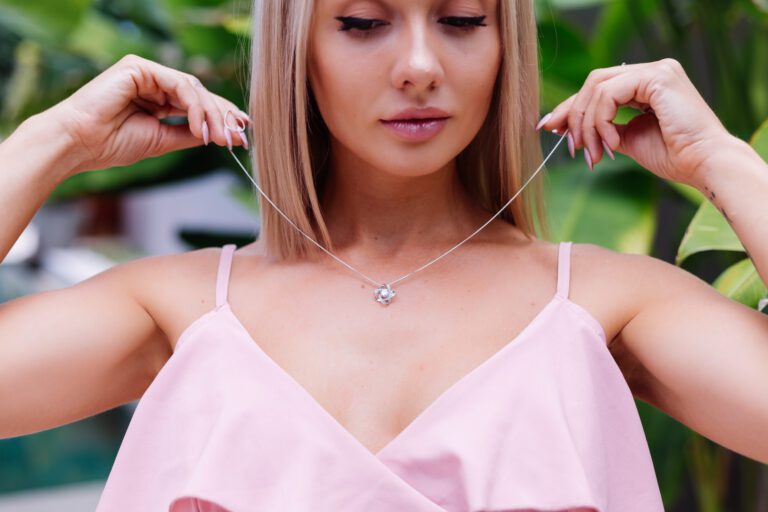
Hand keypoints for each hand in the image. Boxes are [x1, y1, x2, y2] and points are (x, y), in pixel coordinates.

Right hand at [44, 54, 249, 175]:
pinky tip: (200, 127)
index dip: (222, 118)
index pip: (197, 105)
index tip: (242, 135)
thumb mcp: (163, 140)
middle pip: (200, 95)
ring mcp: (146, 73)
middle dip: (224, 117)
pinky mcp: (139, 67)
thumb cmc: (112, 144)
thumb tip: (220, 135)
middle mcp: (153, 83)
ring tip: (221, 137)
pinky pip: (179, 84)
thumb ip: (190, 134)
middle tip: (240, 136)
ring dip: (213, 115)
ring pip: (193, 89)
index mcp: (157, 100)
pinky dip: (195, 106)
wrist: (80, 143)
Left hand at [536, 58, 734, 185]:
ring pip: (596, 88)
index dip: (571, 107)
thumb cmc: (674, 156)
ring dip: (587, 125)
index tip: (550, 127)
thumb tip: (575, 131)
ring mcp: (655, 70)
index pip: (598, 88)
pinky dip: (602, 120)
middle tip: (570, 147)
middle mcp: (650, 71)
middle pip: (593, 83)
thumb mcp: (630, 140)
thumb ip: (607, 129)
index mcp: (646, 84)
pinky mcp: (656, 76)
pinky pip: (609, 94)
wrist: (702, 164)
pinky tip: (611, 143)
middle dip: (572, 115)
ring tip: (593, 153)